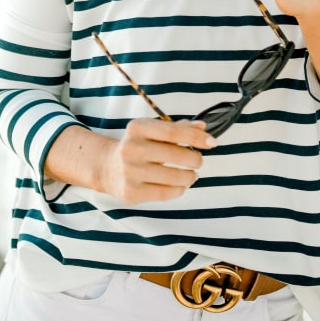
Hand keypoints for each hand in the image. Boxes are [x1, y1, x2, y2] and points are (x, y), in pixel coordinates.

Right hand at [100, 117, 214, 204]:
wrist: (108, 167)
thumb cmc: (138, 146)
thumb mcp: (152, 131)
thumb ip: (177, 128)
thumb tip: (203, 127)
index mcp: (137, 128)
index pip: (173, 131)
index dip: (196, 137)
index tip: (212, 142)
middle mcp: (131, 148)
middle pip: (176, 154)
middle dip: (195, 159)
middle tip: (198, 161)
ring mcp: (130, 172)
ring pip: (174, 177)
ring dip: (190, 176)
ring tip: (191, 174)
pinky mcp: (132, 192)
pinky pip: (166, 193)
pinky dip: (179, 189)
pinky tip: (180, 185)